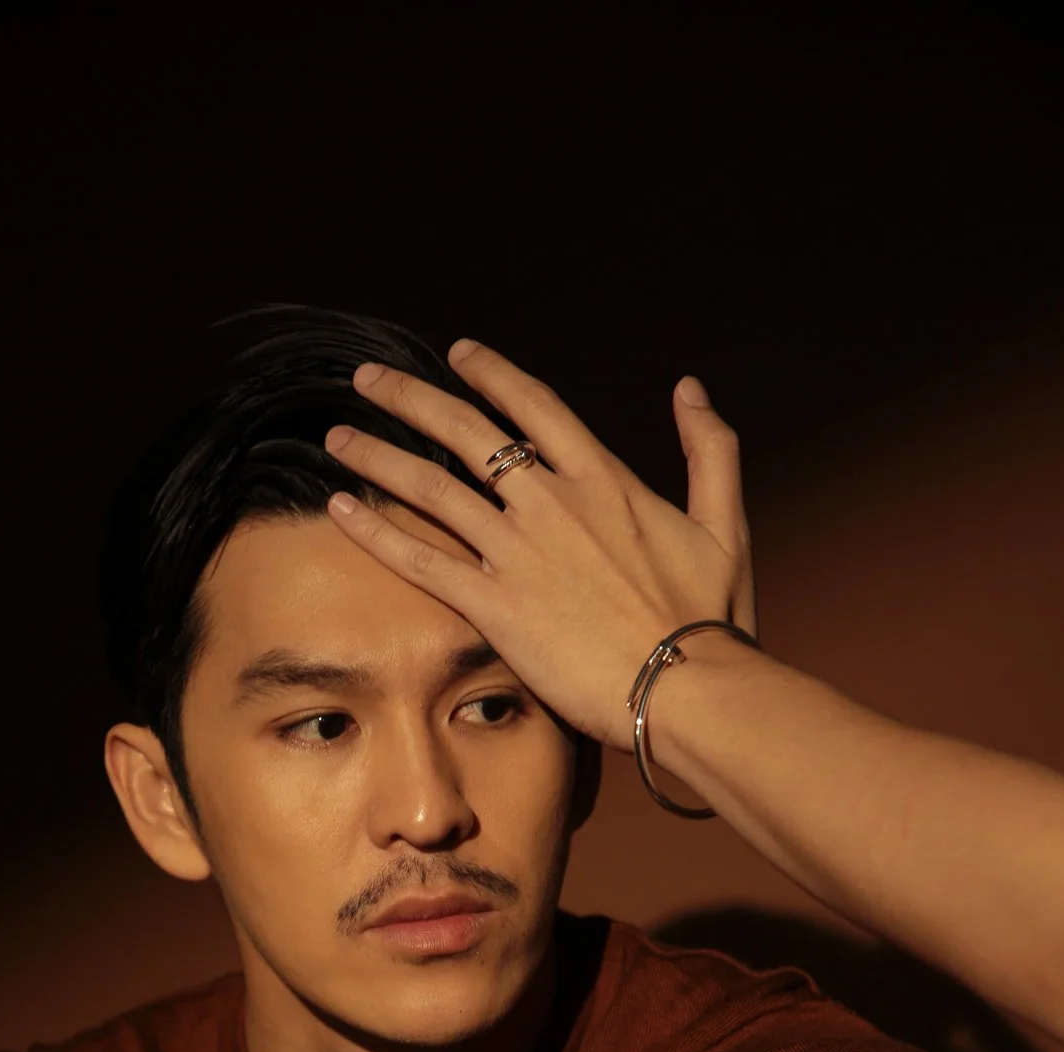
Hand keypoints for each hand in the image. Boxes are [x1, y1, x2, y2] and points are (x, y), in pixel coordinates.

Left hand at [322, 340, 757, 751]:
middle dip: (410, 399)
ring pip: (430, 488)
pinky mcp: (495, 606)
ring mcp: (518, 552)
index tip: (457, 354)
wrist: (690, 686)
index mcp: (605, 479)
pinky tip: (339, 509)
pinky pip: (420, 560)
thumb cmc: (712, 618)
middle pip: (466, 433)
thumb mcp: (725, 521)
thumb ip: (710, 447)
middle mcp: (552, 503)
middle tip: (366, 379)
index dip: (491, 375)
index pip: (534, 407)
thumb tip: (690, 389)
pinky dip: (376, 530)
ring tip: (337, 438)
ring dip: (377, 457)